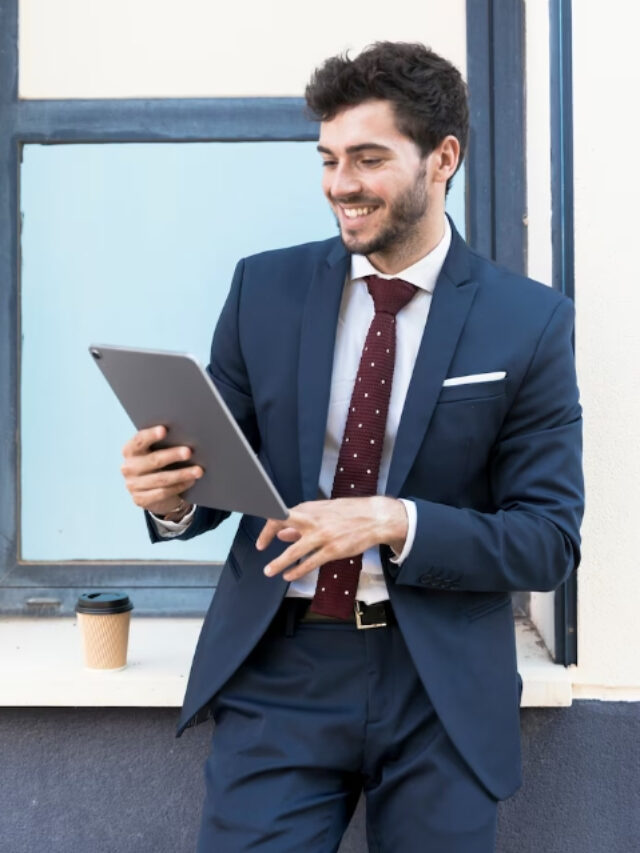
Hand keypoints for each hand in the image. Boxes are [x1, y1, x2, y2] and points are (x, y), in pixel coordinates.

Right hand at [120, 425, 202, 516]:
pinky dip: (179, 486)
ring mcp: (132, 485)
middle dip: (172, 455)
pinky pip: (163, 493)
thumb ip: (165, 443)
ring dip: (182, 474)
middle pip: (153, 460)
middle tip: (189, 452)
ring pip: (161, 479)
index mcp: (130, 450)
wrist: (154, 491)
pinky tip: (191, 481)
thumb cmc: (159, 464)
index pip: (139, 440)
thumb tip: (187, 435)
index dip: (151, 435)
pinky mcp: (140, 499)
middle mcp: (128, 467)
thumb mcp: (158, 452)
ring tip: (198, 470)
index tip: (164, 430)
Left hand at [256, 497, 407, 581]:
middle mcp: (313, 520)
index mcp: (310, 509)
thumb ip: (302, 524)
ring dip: (279, 562)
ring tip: (269, 571)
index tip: (263, 535)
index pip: (281, 513)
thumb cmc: (350, 513)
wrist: (375, 517)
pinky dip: (297, 570)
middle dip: (266, 535)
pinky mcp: (333, 550)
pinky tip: (289, 575)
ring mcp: (323, 536)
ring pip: (294, 551)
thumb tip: (282, 534)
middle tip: (260, 548)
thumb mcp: (324, 513)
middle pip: (282, 523)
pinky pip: (310, 563)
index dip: (269, 523)